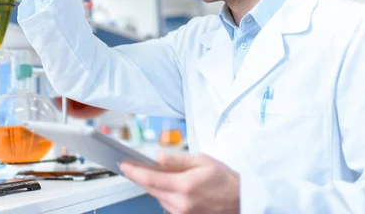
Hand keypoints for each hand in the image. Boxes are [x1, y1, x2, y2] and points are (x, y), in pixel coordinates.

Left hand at [120, 153, 239, 213]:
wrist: (241, 200)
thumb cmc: (224, 179)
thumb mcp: (203, 161)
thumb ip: (178, 160)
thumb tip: (159, 157)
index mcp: (185, 186)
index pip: (151, 179)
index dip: (134, 172)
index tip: (124, 165)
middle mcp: (181, 203)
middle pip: (151, 189)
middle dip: (140, 177)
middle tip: (131, 165)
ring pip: (157, 198)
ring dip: (153, 186)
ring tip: (154, 174)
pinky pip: (166, 205)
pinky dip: (163, 194)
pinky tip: (169, 186)